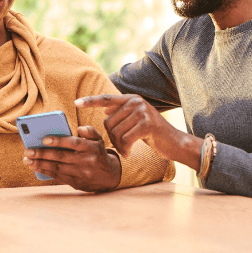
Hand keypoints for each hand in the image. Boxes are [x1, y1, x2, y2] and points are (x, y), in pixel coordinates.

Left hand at [22, 126, 121, 191]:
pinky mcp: (77, 183)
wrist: (110, 176)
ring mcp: (81, 174)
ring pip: (57, 168)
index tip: (44, 139)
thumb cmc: (98, 153)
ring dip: (40, 164)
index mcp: (92, 148)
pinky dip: (45, 172)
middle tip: (28, 151)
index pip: (74, 143)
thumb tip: (79, 129)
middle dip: (43, 154)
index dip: (59, 141)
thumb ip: (89, 131)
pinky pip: (58, 177)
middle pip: (62, 157)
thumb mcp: (99, 140)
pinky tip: (35, 167)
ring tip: (27, 160)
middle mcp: (86, 161)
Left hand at [75, 94, 201, 169]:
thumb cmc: (152, 134)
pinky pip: (126, 139)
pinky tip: (130, 153)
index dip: (90, 101)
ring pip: (116, 132)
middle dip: (112, 137)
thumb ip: (122, 114)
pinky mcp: (147, 125)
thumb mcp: (136, 120)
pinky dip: (125, 149)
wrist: (174, 143)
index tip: (76, 103)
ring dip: (119, 145)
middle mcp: (136, 102)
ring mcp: (142, 112)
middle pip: (108, 122)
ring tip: (126, 150)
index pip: (106, 99)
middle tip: (122, 146)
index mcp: (131, 99)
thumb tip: (105, 110)